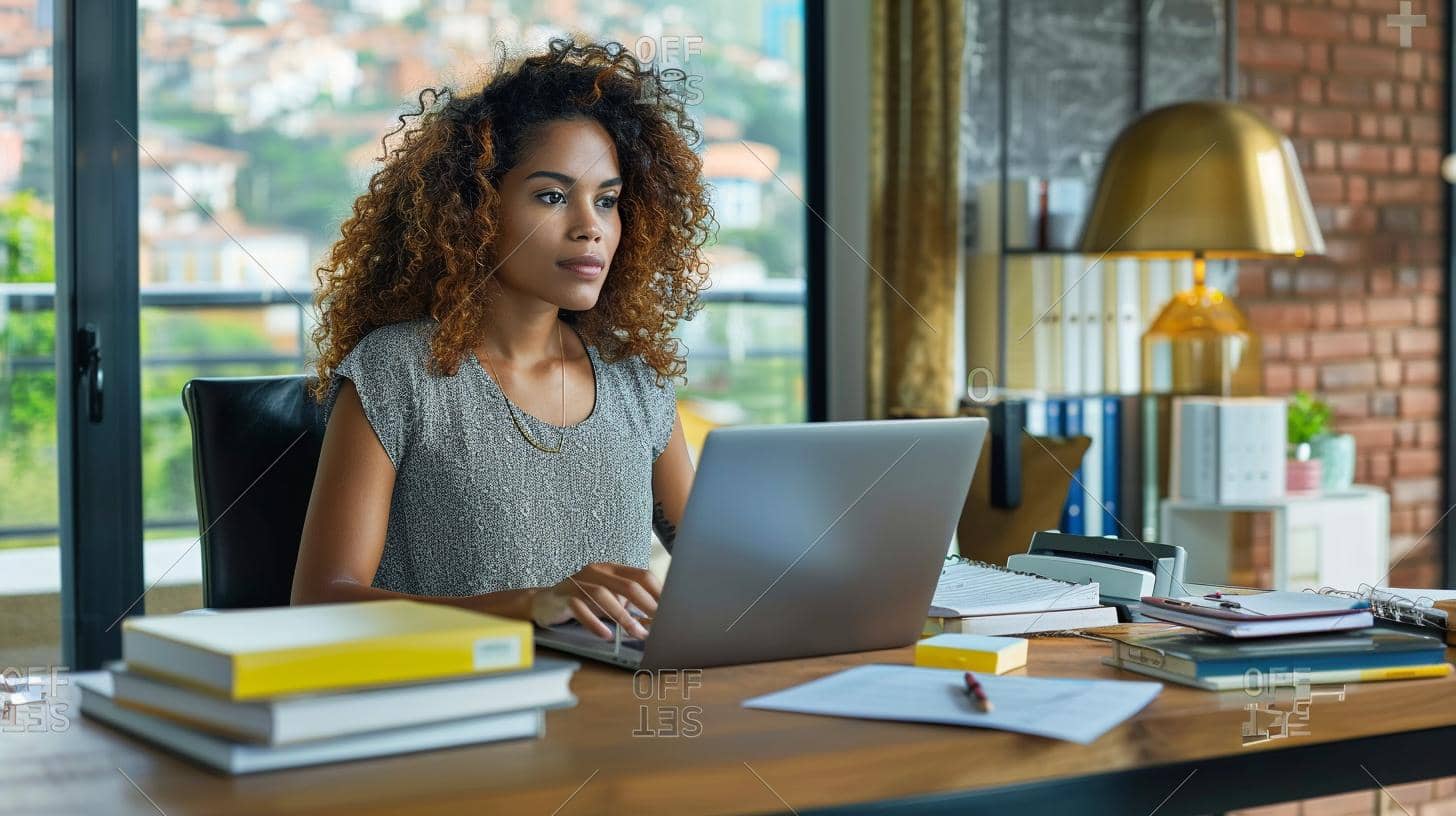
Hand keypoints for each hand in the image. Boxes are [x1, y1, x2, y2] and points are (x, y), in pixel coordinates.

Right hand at [530, 562, 661, 639]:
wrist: (545, 602)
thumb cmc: (584, 601)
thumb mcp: (609, 600)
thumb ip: (629, 605)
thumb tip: (656, 620)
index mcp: (612, 569)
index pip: (642, 575)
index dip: (659, 593)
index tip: (672, 610)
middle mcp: (597, 570)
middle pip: (628, 585)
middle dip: (647, 605)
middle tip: (660, 624)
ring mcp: (578, 581)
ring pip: (604, 595)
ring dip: (624, 617)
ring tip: (637, 633)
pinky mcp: (563, 596)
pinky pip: (580, 608)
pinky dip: (594, 622)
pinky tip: (606, 634)